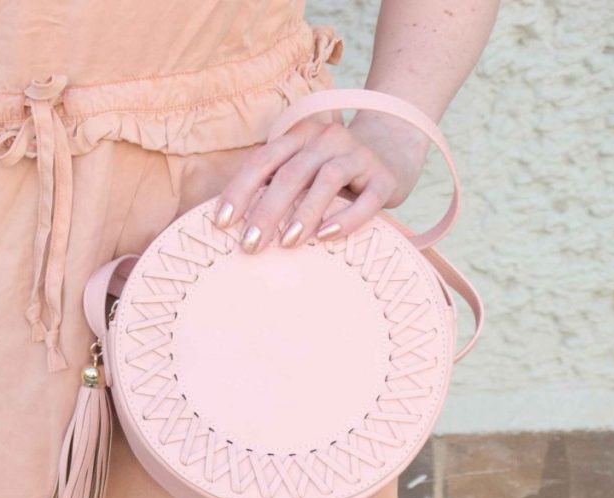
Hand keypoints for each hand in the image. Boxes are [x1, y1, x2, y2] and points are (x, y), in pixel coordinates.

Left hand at [214, 110, 430, 251]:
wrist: (392, 152)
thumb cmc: (331, 172)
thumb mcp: (301, 170)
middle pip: (290, 174)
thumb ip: (272, 186)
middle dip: (266, 212)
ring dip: (304, 213)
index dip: (239, 191)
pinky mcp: (384, 177)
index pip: (262, 161)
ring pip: (326, 180)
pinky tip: (326, 236)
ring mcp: (359, 155)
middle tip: (249, 245)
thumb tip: (230, 223)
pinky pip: (367, 199)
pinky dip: (346, 218)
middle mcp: (327, 140)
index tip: (221, 223)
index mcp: (298, 136)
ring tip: (287, 243)